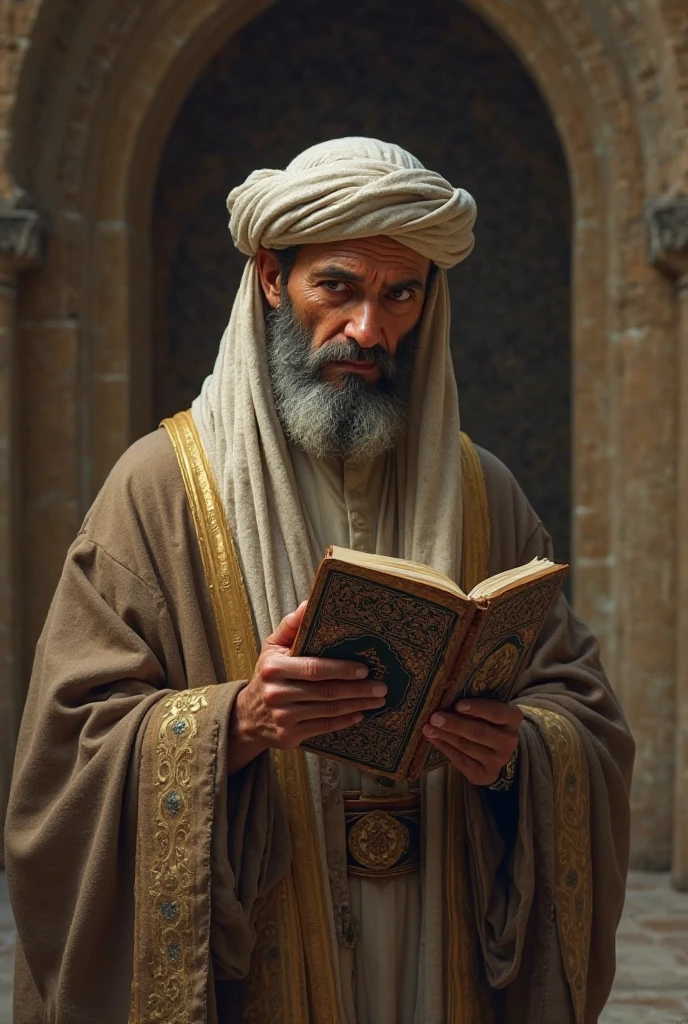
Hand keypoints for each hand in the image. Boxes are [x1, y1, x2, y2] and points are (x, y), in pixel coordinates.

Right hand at [228, 601, 386, 771]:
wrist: (248, 715)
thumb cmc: (268, 674)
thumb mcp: (273, 646)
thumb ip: (292, 625)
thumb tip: (309, 604)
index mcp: (274, 668)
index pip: (314, 668)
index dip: (341, 669)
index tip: (364, 668)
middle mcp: (276, 694)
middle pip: (325, 692)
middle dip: (357, 689)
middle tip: (381, 686)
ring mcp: (282, 718)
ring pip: (328, 711)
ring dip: (357, 705)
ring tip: (377, 699)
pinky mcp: (289, 736)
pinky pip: (323, 728)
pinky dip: (344, 721)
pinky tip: (360, 714)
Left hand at [422, 699, 521, 785]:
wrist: (498, 751)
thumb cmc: (488, 722)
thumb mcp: (488, 711)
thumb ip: (474, 706)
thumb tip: (445, 699)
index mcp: (512, 719)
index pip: (496, 712)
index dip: (477, 708)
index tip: (457, 705)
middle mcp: (509, 741)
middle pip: (479, 732)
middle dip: (454, 724)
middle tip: (435, 718)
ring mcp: (498, 760)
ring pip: (467, 746)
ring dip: (445, 736)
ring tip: (428, 728)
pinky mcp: (486, 774)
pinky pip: (461, 760)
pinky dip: (444, 748)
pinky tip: (433, 739)